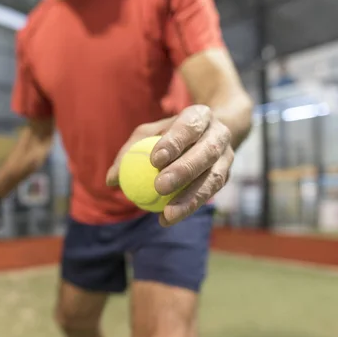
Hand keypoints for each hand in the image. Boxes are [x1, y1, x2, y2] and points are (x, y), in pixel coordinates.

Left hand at [107, 105, 232, 225]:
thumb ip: (129, 153)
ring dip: (191, 198)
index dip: (174, 142)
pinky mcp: (226, 176)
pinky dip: (188, 208)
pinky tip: (166, 220)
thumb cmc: (170, 133)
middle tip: (160, 186)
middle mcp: (219, 134)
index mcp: (199, 116)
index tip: (155, 160)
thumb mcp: (148, 134)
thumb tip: (111, 180)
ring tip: (168, 214)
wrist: (209, 133)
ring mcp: (227, 156)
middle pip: (205, 152)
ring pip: (213, 178)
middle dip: (184, 170)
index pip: (188, 127)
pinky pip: (209, 195)